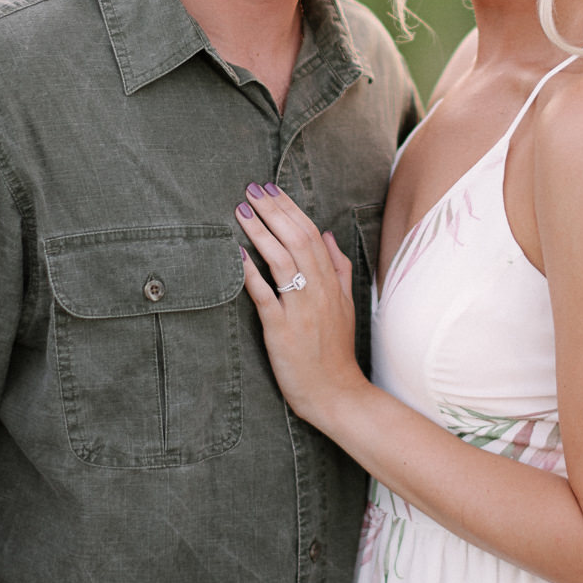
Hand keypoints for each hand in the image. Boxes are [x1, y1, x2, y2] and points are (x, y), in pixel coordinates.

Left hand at [235, 183, 365, 430]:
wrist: (337, 393)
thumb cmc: (336, 351)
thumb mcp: (346, 304)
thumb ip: (338, 267)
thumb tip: (329, 234)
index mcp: (330, 282)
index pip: (311, 234)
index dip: (289, 209)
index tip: (270, 189)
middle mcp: (318, 290)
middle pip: (296, 239)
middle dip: (272, 211)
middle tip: (250, 190)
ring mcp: (301, 310)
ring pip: (281, 261)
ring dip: (260, 233)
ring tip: (241, 211)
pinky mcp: (282, 331)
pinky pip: (265, 297)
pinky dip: (251, 274)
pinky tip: (237, 255)